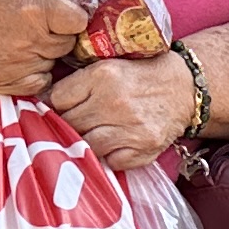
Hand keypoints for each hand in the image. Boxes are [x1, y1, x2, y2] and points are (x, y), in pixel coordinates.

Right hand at [0, 0, 89, 96]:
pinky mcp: (8, 82)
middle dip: (58, 36)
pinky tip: (21, 59)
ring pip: (53, 64)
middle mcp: (30, 40)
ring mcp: (19, 64)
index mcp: (35, 10)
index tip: (64, 17)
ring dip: (45, 55)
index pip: (78, 21)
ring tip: (23, 42)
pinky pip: (40, 82)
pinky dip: (36, 73)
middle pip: (67, 45)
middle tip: (39, 28)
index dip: (73, 18)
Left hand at [48, 51, 196, 170]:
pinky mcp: (143, 149)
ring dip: (86, 143)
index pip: (58, 99)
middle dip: (69, 125)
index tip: (61, 108)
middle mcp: (114, 102)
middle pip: (69, 124)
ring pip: (86, 146)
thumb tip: (44, 102)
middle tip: (77, 123)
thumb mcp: (107, 67)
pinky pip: (111, 162)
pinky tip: (115, 144)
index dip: (56, 105)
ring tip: (94, 134)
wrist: (184, 88)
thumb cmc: (140, 76)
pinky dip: (110, 156)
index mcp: (102, 76)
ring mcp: (129, 129)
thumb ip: (77, 83)